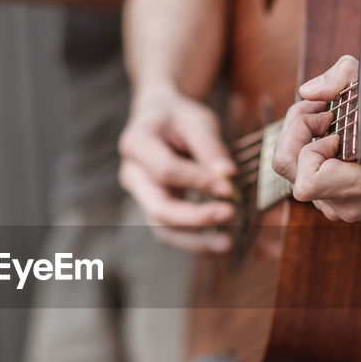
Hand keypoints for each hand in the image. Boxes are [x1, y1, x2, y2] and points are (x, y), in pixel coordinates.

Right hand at [118, 88, 237, 252]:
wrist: (158, 119)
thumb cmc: (178, 116)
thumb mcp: (196, 119)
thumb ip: (210, 147)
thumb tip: (228, 176)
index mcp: (135, 143)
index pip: (165, 170)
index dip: (198, 181)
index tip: (229, 187)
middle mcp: (131, 174)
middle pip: (158, 207)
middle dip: (194, 218)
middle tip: (229, 214)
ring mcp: (140, 195)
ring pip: (161, 229)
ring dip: (194, 241)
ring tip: (225, 244)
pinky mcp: (153, 207)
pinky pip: (170, 231)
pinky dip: (194, 240)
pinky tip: (218, 242)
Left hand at [273, 55, 360, 226]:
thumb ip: (346, 82)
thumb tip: (309, 89)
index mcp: (360, 186)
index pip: (304, 176)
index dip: (308, 141)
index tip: (332, 121)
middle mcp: (347, 205)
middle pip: (289, 169)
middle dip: (299, 131)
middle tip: (323, 111)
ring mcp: (346, 211)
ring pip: (301, 174)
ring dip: (310, 142)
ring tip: (336, 122)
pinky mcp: (349, 209)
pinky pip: (318, 181)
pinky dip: (322, 157)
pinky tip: (344, 141)